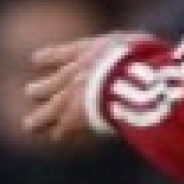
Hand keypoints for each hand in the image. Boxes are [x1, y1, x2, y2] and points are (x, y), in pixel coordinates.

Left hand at [23, 31, 147, 145]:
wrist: (128, 76)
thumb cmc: (143, 59)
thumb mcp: (141, 45)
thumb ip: (136, 52)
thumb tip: (153, 52)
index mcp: (86, 53)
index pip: (59, 55)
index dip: (47, 58)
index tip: (36, 59)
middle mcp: (71, 75)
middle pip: (45, 85)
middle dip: (40, 90)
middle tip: (32, 92)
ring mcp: (68, 99)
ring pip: (43, 113)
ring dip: (39, 119)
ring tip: (30, 125)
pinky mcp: (73, 120)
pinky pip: (60, 132)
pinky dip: (61, 135)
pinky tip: (58, 138)